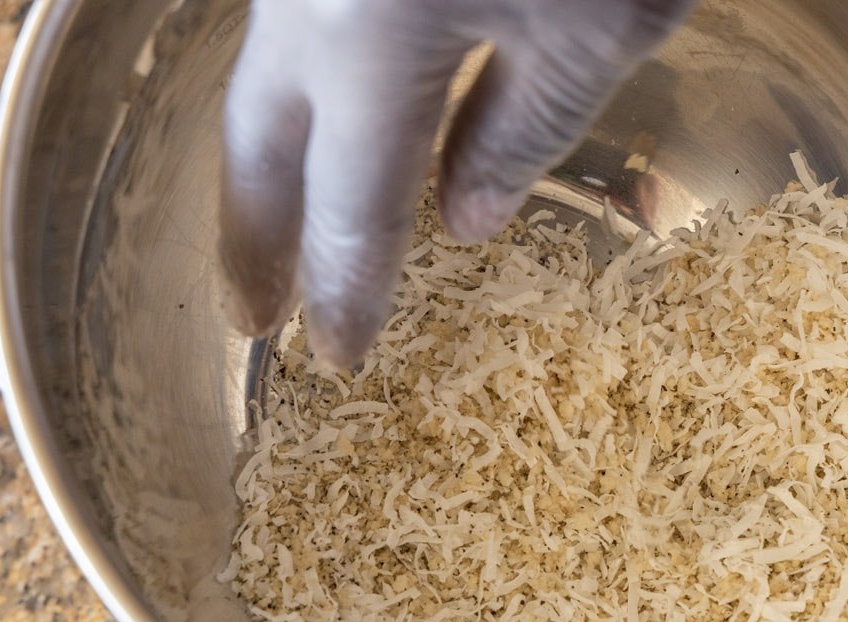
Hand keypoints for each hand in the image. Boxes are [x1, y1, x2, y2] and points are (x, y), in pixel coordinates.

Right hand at [218, 0, 693, 366]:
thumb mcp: (597, 27)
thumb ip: (523, 128)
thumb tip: (461, 217)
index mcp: (369, 50)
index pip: (347, 214)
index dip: (343, 294)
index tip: (340, 359)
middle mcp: (313, 5)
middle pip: (260, 150)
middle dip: (251, 242)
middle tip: (250, 320)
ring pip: (271, 79)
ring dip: (273, 166)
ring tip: (281, 234)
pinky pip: (306, 27)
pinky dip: (315, 93)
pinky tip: (340, 117)